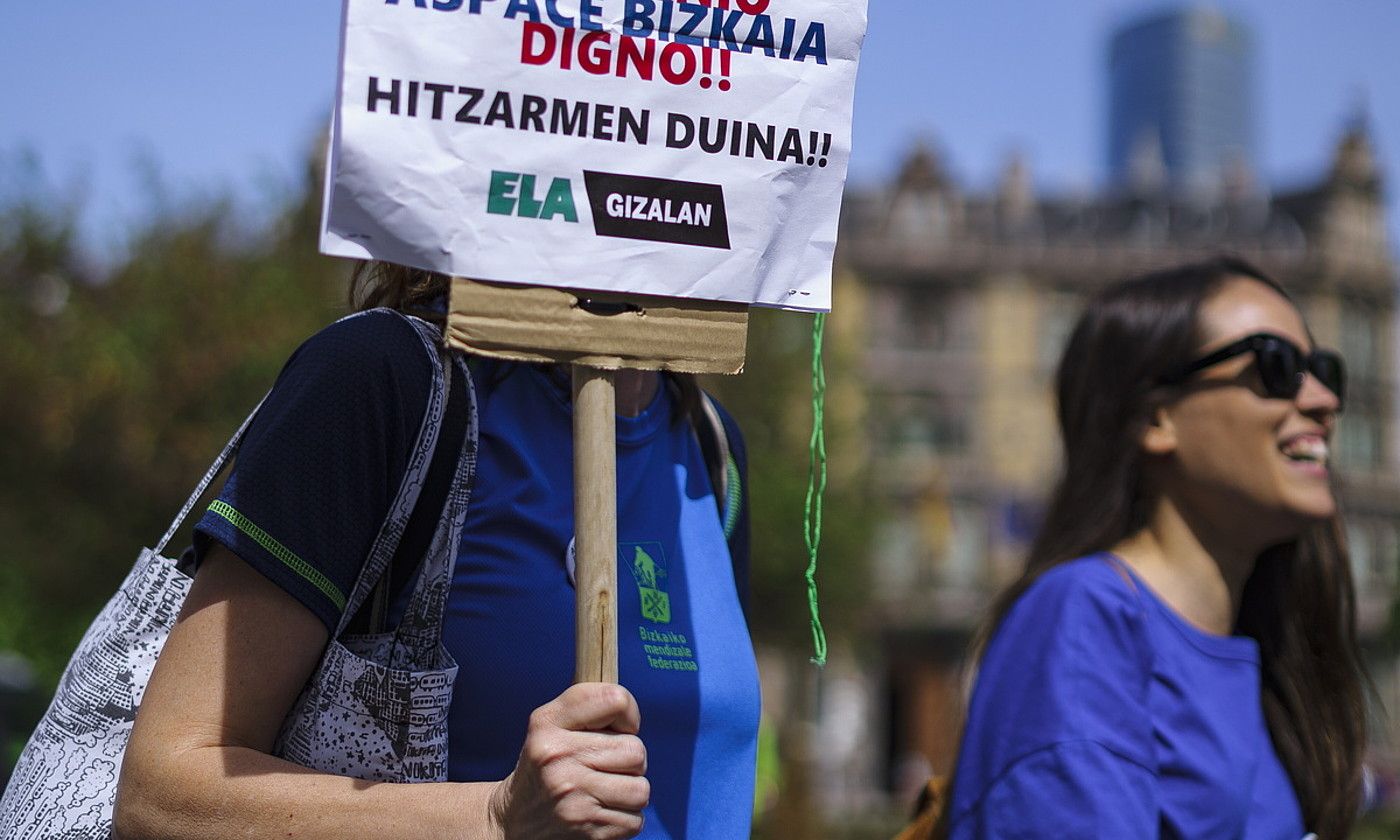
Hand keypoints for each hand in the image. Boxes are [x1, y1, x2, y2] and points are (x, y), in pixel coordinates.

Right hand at [489, 683, 649, 838]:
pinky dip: (624, 820)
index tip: (618, 728)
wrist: (513, 821)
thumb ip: (588, 707)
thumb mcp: (551, 725)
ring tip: (604, 792)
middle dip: (629, 761)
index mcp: (548, 723)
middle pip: (636, 751)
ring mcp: (572, 797)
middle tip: (604, 767)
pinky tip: (600, 813)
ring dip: (629, 793)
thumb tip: (631, 711)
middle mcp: (557, 758)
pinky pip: (635, 821)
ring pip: (640, 789)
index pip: (614, 700)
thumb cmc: (545, 767)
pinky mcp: (587, 830)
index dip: (628, 714)